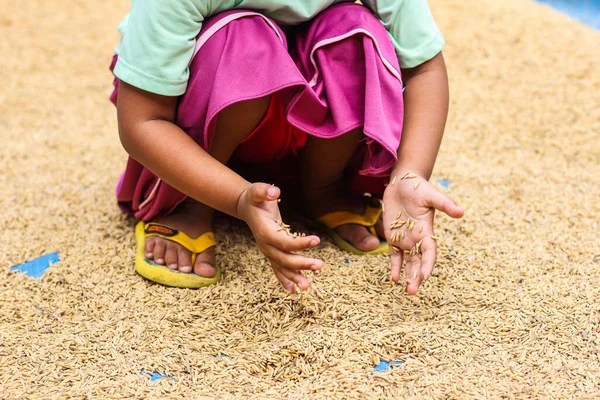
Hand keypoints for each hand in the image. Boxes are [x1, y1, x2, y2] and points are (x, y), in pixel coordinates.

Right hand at [236, 183, 322, 293]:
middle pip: (285, 258)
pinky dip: (285, 280)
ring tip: (307, 287)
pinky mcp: (271, 253)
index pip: (284, 242)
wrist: (246, 207)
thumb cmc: (255, 198)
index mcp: (265, 232)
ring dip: (295, 277)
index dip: (300, 243)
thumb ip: (265, 191)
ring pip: (282, 268)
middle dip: (302, 264)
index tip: (317, 240)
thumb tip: (275, 191)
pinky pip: (277, 270)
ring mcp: (268, 251)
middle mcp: (265, 245)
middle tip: (319, 266)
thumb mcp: (257, 191)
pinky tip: (293, 291)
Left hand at [382, 173, 462, 294]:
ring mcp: (405, 239)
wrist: (403, 182)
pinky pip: (395, 255)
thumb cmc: (418, 187)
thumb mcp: (432, 195)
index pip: (429, 252)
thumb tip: (461, 213)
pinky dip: (395, 267)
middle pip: (418, 262)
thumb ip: (445, 204)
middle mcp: (417, 238)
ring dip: (408, 276)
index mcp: (427, 231)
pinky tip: (394, 279)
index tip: (424, 275)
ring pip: (408, 262)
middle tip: (413, 291)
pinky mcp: (393, 236)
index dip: (427, 264)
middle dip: (416, 277)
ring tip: (408, 291)